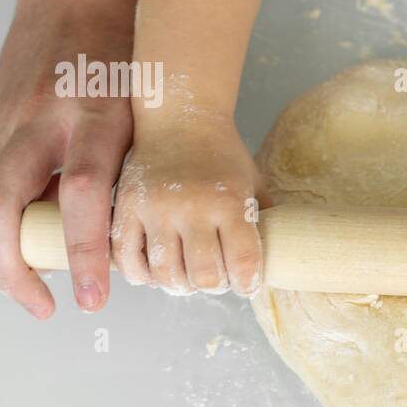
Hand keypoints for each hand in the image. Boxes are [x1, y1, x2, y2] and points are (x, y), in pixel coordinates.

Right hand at [0, 0, 134, 317]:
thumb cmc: (129, 49)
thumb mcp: (149, 107)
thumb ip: (141, 167)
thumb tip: (149, 233)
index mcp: (91, 116)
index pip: (82, 196)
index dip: (87, 252)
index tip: (94, 295)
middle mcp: (38, 121)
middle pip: (1, 209)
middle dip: (16, 270)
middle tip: (47, 307)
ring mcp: (5, 122)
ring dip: (7, 253)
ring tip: (39, 288)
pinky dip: (12, 220)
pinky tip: (36, 241)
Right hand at [111, 114, 270, 296]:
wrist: (181, 119)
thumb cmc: (222, 157)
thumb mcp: (253, 184)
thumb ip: (264, 221)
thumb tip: (280, 258)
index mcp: (229, 203)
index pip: (243, 263)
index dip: (247, 284)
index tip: (246, 285)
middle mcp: (191, 207)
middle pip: (203, 275)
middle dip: (214, 286)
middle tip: (216, 280)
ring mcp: (156, 208)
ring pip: (166, 272)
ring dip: (180, 285)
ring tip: (188, 278)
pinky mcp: (128, 207)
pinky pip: (126, 256)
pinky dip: (141, 274)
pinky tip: (155, 272)